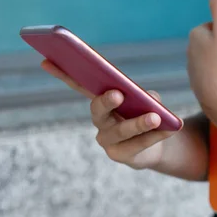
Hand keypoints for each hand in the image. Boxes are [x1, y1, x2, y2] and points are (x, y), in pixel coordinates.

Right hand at [41, 60, 175, 169]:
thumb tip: (148, 99)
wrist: (158, 145)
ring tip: (155, 117)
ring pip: (121, 131)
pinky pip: (137, 145)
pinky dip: (155, 136)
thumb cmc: (147, 113)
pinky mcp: (121, 156)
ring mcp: (108, 140)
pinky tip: (170, 128)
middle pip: (97, 110)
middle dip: (106, 101)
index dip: (62, 74)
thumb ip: (146, 96)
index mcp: (101, 101)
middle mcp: (99, 121)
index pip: (78, 85)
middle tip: (118, 93)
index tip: (46, 60)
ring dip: (138, 123)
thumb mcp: (149, 100)